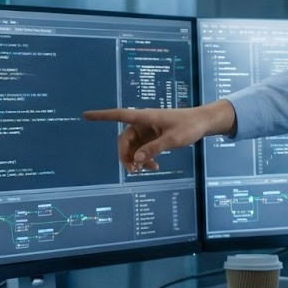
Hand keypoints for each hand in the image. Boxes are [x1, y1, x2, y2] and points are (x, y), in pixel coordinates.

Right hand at [81, 101, 235, 171]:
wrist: (203, 123)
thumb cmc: (189, 126)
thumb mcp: (173, 139)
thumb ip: (154, 149)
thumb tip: (136, 160)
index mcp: (144, 117)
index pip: (118, 115)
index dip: (101, 116)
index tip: (85, 115)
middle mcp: (142, 123)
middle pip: (124, 140)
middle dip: (126, 156)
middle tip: (133, 172)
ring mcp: (147, 130)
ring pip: (133, 148)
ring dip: (136, 160)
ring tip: (148, 170)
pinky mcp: (152, 137)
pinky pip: (142, 149)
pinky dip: (145, 159)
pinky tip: (154, 166)